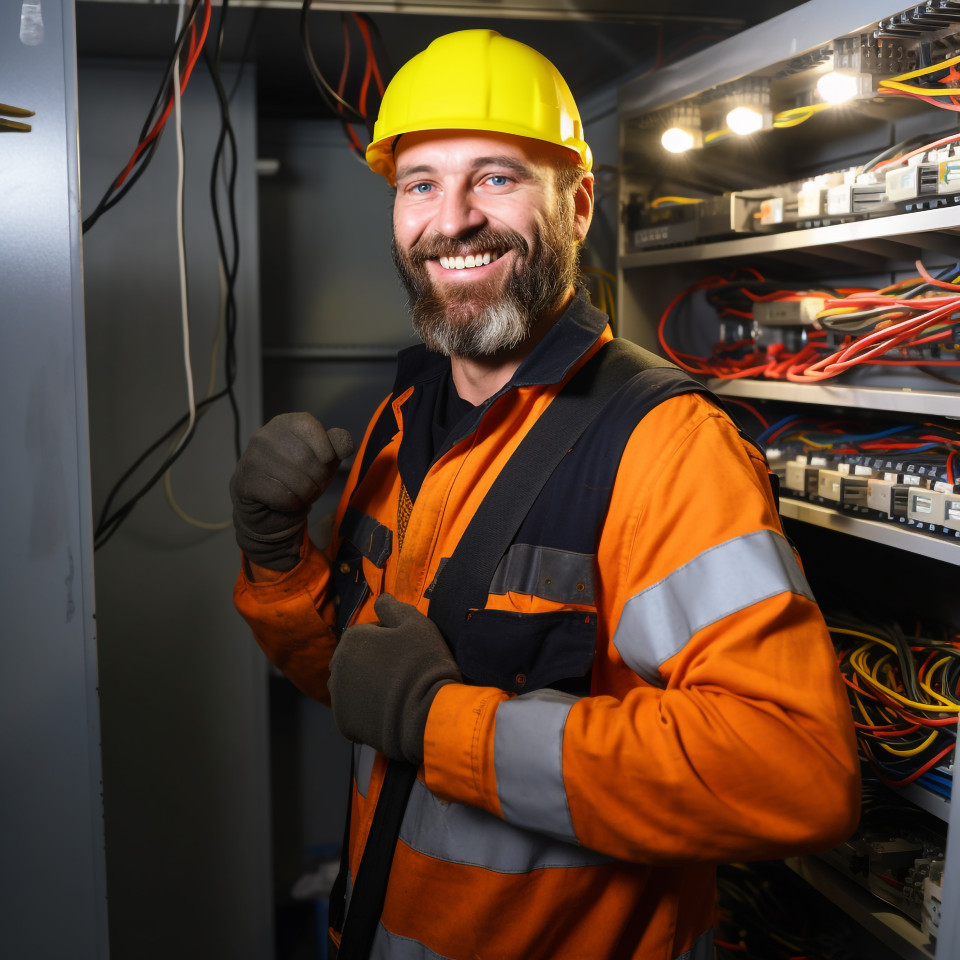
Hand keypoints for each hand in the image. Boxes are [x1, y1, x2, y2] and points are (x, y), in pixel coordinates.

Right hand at [230, 412, 353, 570]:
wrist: (269, 510)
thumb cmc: (298, 478)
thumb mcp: (323, 459)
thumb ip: (336, 445)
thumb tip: (344, 447)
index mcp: (285, 422)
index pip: (312, 427)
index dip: (326, 450)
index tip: (324, 461)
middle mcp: (265, 435)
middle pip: (310, 460)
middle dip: (318, 480)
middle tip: (308, 484)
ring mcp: (252, 458)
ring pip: (299, 482)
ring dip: (305, 495)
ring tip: (295, 492)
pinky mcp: (246, 482)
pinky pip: (285, 497)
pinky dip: (290, 505)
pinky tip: (281, 501)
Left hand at [329, 594, 460, 764]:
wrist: (427, 714)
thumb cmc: (423, 664)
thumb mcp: (416, 623)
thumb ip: (393, 606)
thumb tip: (380, 597)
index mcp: (352, 638)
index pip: (369, 634)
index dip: (391, 641)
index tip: (408, 652)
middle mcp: (338, 666)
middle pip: (357, 659)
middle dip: (373, 662)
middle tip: (401, 673)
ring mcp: (338, 697)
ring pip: (352, 685)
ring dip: (367, 686)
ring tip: (394, 694)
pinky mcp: (343, 723)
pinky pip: (353, 712)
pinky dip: (365, 710)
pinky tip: (387, 711)